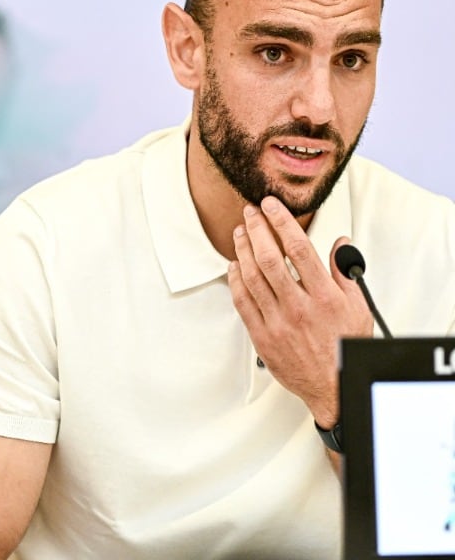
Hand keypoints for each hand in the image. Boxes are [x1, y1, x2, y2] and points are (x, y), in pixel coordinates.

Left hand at [227, 195, 372, 426]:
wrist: (333, 387)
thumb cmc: (345, 346)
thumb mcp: (358, 307)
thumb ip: (345, 272)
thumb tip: (340, 243)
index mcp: (325, 297)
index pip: (299, 249)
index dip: (282, 222)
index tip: (271, 205)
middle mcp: (299, 307)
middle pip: (270, 258)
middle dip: (256, 229)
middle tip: (250, 212)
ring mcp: (278, 322)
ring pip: (252, 277)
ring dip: (243, 249)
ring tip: (240, 232)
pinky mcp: (262, 336)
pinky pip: (242, 302)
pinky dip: (235, 279)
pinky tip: (234, 264)